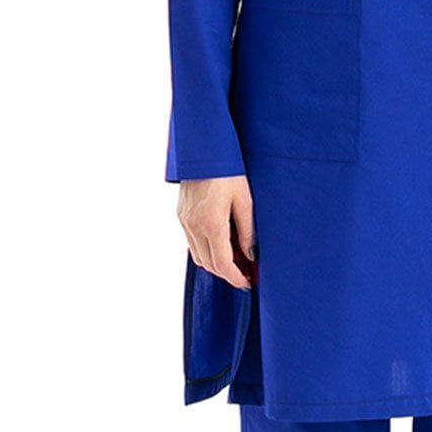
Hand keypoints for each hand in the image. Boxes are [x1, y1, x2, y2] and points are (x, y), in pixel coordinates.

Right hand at [177, 175, 256, 289]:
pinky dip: (205, 250)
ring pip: (197, 256)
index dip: (236, 278)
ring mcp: (184, 221)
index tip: (248, 283)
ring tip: (235, 260)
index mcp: (211, 224)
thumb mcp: (245, 199)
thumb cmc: (228, 170)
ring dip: (215, 263)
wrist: (203, 148)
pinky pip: (191, 242)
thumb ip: (247, 230)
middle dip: (227, 273)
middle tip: (245, 274)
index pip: (222, 265)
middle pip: (208, 264)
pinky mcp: (181, 215)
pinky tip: (220, 244)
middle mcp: (193, 226)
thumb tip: (250, 255)